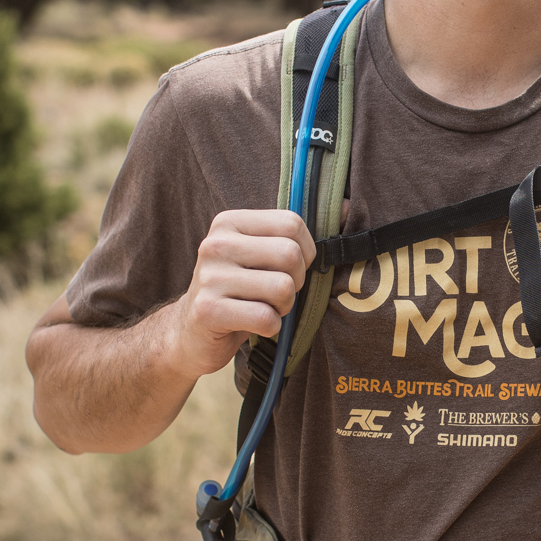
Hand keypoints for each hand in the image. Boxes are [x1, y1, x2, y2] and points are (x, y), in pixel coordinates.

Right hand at [172, 210, 315, 379]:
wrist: (190, 333)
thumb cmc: (238, 290)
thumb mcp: (259, 254)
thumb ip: (297, 233)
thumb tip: (351, 207)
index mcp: (229, 222)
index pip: (292, 223)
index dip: (305, 251)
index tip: (292, 268)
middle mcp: (216, 244)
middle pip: (290, 255)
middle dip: (296, 281)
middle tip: (277, 293)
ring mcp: (209, 277)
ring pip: (283, 288)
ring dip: (283, 307)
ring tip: (263, 307)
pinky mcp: (207, 310)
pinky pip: (267, 318)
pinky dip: (270, 327)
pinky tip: (252, 325)